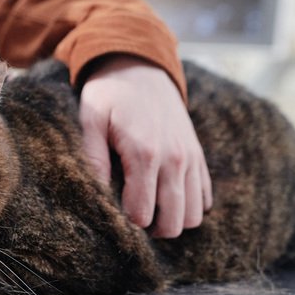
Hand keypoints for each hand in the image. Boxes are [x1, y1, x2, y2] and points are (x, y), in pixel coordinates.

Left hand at [79, 55, 211, 236]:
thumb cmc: (109, 95)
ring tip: (146, 205)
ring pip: (192, 216)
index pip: (142, 214)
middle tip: (128, 212)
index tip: (112, 209)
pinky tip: (163, 193)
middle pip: (172, 223)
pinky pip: (203, 198)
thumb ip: (92, 157)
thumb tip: (95, 195)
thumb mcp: (91, 119)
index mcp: (144, 153)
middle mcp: (175, 159)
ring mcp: (191, 158)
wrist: (141, 67)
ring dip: (170, 218)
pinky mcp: (198, 156)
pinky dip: (187, 204)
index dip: (125, 220)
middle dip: (150, 227)